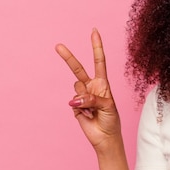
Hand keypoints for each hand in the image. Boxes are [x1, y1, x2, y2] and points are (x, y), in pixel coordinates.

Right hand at [55, 29, 121, 149]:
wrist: (105, 137)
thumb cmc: (111, 120)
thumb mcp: (107, 106)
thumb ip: (92, 99)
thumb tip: (74, 99)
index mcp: (102, 83)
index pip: (99, 61)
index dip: (96, 47)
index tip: (94, 31)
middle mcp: (91, 87)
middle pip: (78, 69)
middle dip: (68, 58)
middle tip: (57, 45)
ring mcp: (81, 96)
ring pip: (77, 89)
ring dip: (85, 100)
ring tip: (94, 110)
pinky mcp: (74, 106)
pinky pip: (74, 103)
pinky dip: (81, 109)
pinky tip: (88, 115)